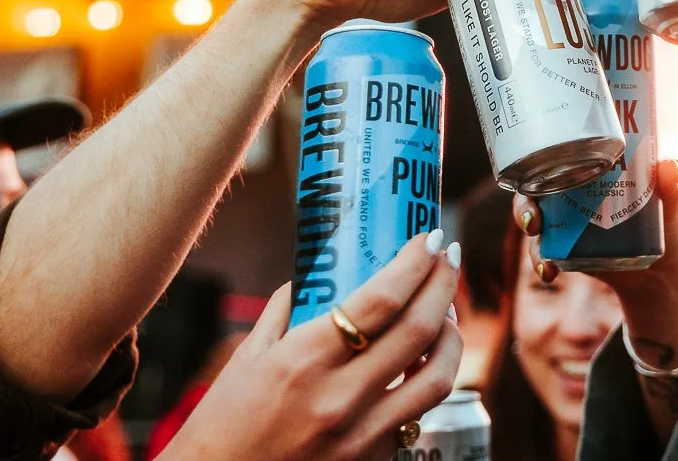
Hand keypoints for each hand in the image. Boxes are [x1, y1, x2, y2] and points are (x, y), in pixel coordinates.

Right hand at [162, 231, 462, 460]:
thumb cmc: (225, 422)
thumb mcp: (249, 355)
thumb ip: (288, 307)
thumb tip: (323, 270)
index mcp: (303, 360)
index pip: (381, 299)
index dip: (415, 262)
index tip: (429, 239)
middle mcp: (339, 397)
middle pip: (420, 329)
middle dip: (444, 282)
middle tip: (447, 258)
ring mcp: (362, 435)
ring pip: (436, 376)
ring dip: (452, 336)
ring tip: (446, 312)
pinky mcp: (373, 460)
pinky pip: (416, 414)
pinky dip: (426, 381)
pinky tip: (420, 363)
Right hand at [515, 159, 677, 439]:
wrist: (661, 267)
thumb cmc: (665, 222)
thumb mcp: (671, 201)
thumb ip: (674, 184)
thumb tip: (670, 168)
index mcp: (590, 168)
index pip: (556, 153)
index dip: (537, 156)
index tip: (534, 167)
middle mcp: (570, 191)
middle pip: (534, 189)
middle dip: (524, 205)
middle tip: (532, 220)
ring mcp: (565, 221)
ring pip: (534, 222)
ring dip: (529, 238)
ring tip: (540, 257)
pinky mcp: (565, 249)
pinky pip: (543, 252)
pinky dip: (542, 262)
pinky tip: (549, 272)